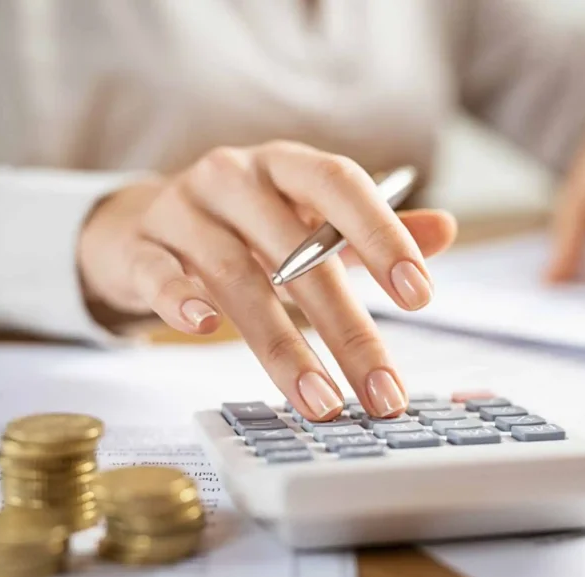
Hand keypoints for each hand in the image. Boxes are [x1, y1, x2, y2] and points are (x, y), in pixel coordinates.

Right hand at [78, 142, 456, 419]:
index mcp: (286, 166)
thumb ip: (373, 230)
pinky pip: (158, 273)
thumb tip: (446, 229)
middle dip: (347, 328)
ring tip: (321, 401)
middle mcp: (234, 178)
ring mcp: (182, 210)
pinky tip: (203, 331)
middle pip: (296, 251)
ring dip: (282, 346)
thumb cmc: (244, 227)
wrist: (141, 224)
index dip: (383, 235)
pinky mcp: (139, 248)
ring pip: (235, 274)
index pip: (341, 186)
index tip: (420, 295)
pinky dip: (180, 300)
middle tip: (382, 391)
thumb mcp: (309, 221)